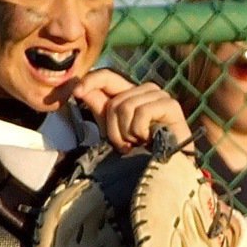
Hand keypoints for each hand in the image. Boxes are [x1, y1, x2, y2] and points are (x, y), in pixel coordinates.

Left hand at [73, 69, 191, 152]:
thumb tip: (80, 89)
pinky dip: (140, 132)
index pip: (107, 76)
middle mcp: (144, 90)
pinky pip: (141, 113)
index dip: (91, 81)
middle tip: (126, 145)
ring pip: (126, 106)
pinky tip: (149, 140)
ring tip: (138, 143)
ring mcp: (159, 95)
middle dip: (114, 129)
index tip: (76, 92)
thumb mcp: (113, 130)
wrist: (164, 169)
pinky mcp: (170, 105)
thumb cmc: (139, 152)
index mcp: (129, 94)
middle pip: (115, 101)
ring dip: (127, 133)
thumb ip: (99, 108)